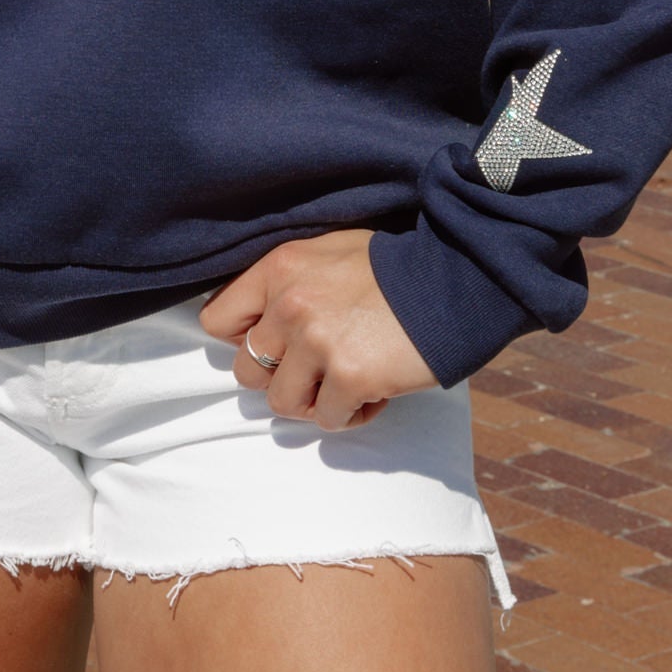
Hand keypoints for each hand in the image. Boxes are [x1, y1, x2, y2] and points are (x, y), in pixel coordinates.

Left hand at [200, 230, 438, 431]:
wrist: (452, 280)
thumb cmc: (394, 268)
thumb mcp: (332, 253)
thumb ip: (290, 282)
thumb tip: (259, 323)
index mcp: (280, 269)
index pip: (218, 321)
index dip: (244, 340)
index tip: (274, 346)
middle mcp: (290, 304)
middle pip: (247, 370)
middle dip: (281, 376)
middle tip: (317, 370)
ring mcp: (317, 342)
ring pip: (281, 402)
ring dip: (312, 401)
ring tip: (345, 383)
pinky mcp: (349, 377)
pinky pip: (327, 419)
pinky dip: (350, 414)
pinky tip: (374, 392)